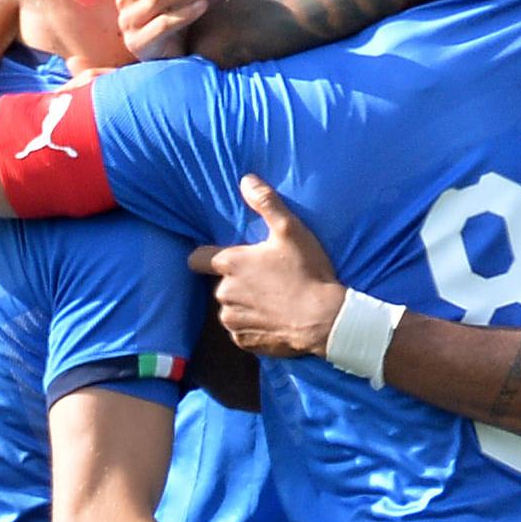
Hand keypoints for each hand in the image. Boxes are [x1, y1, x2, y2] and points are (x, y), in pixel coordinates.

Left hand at [191, 177, 348, 359]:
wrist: (325, 320)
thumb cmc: (307, 272)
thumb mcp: (291, 230)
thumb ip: (266, 202)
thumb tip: (246, 180)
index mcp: (230, 264)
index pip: (196, 259)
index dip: (205, 257)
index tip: (219, 258)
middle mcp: (224, 293)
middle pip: (221, 284)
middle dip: (238, 282)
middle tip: (267, 279)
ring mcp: (233, 320)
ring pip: (230, 309)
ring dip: (245, 305)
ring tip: (273, 301)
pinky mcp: (244, 342)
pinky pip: (241, 332)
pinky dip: (254, 327)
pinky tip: (275, 320)